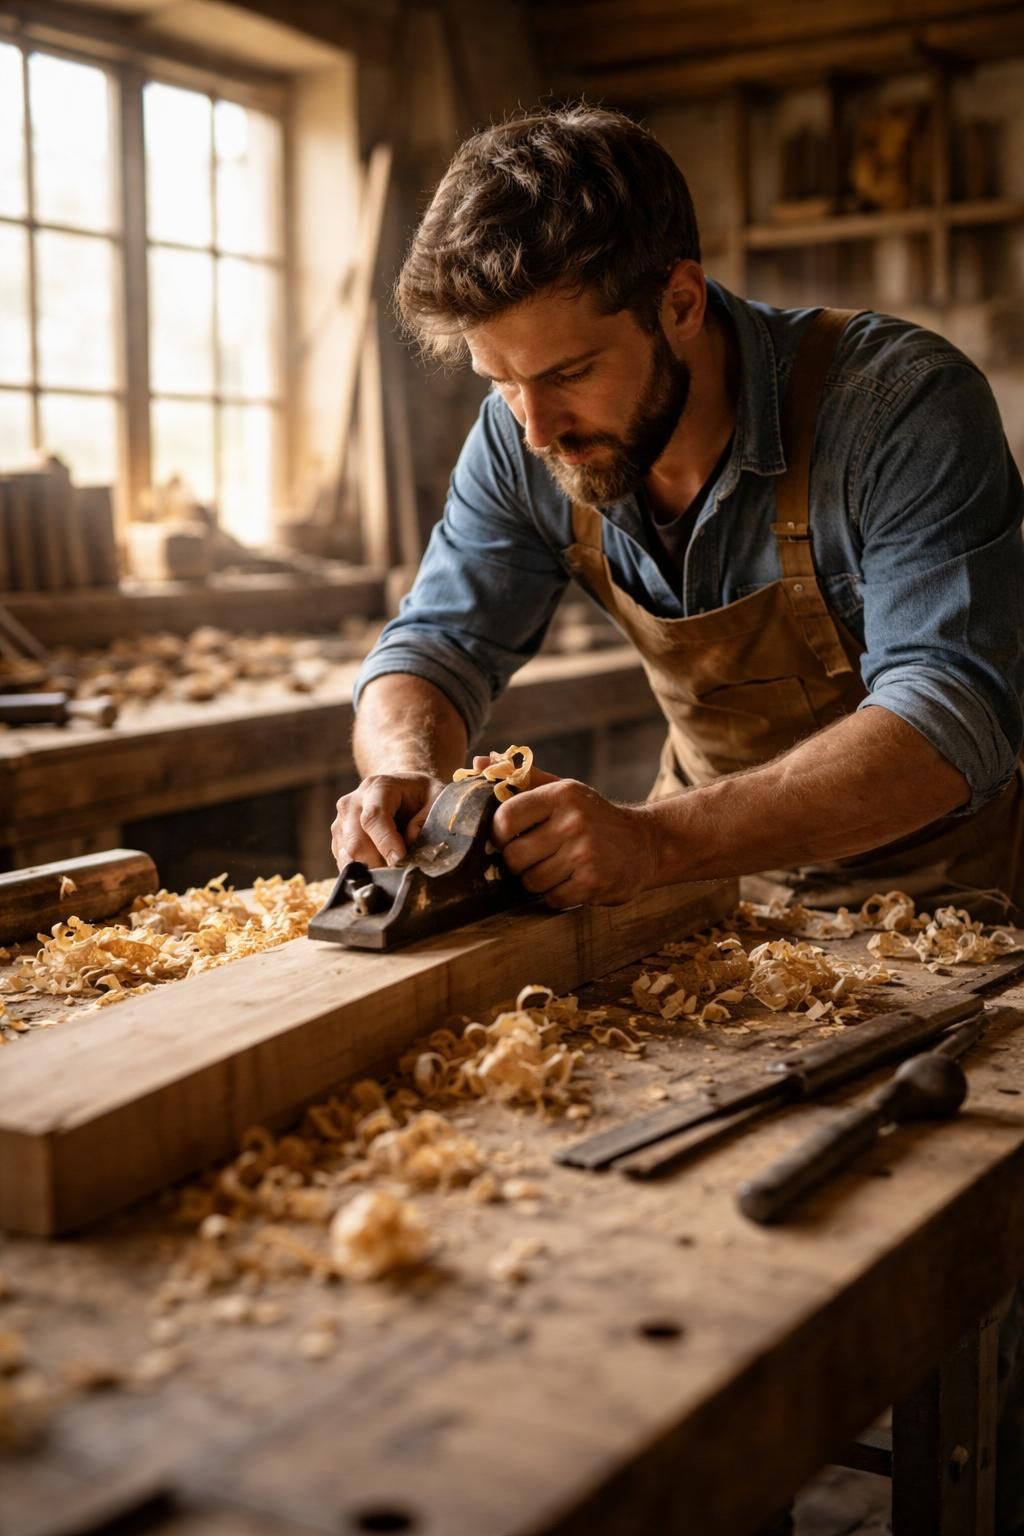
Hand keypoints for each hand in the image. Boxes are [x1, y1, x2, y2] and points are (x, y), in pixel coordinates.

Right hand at [331, 773, 446, 870]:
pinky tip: (381, 867)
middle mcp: (353, 802)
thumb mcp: (436, 798)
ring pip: (348, 856)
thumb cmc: (421, 796)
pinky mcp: (338, 839)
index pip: (374, 817)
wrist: (400, 790)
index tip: (401, 861)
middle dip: (379, 863)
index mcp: (378, 787)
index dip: (386, 843)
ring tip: (393, 870)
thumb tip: (410, 842)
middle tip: (401, 873)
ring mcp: (341, 821)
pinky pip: (345, 863)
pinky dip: (363, 872)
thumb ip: (427, 819)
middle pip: (356, 842)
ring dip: (371, 870)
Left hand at [492, 775, 655, 908]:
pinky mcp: (594, 882)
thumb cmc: (591, 816)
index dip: (499, 835)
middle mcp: (574, 821)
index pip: (505, 819)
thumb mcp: (562, 791)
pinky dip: (556, 896)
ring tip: (554, 869)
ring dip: (537, 881)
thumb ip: (520, 778)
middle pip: (514, 856)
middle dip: (517, 863)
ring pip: (531, 881)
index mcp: (561, 795)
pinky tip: (570, 882)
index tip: (508, 838)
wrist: (645, 843)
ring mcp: (585, 853)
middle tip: (532, 858)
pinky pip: (553, 899)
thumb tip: (478, 763)